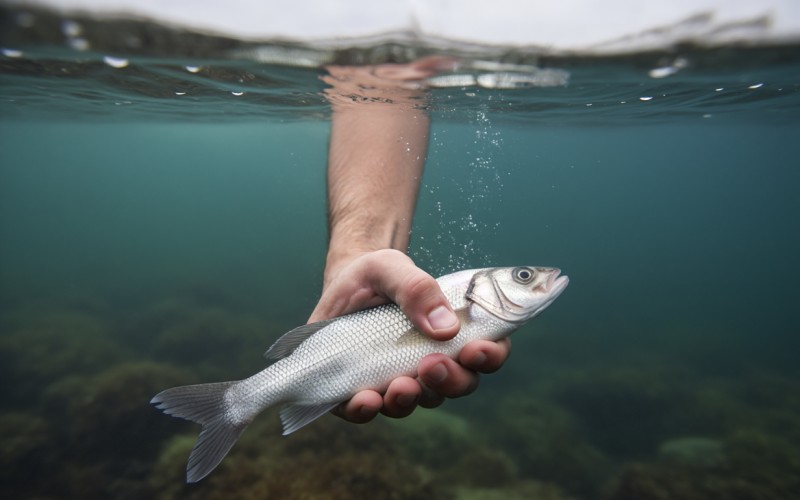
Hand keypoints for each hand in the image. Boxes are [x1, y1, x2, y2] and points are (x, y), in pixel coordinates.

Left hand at [308, 249, 510, 421]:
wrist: (339, 284)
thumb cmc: (376, 275)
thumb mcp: (392, 268)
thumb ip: (418, 289)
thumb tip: (445, 328)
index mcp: (453, 331)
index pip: (486, 352)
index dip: (490, 356)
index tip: (475, 350)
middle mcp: (434, 361)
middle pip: (459, 384)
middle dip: (450, 380)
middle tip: (432, 365)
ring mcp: (401, 379)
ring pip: (418, 400)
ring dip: (413, 398)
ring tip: (402, 385)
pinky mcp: (363, 390)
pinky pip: (369, 410)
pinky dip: (369, 410)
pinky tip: (366, 400)